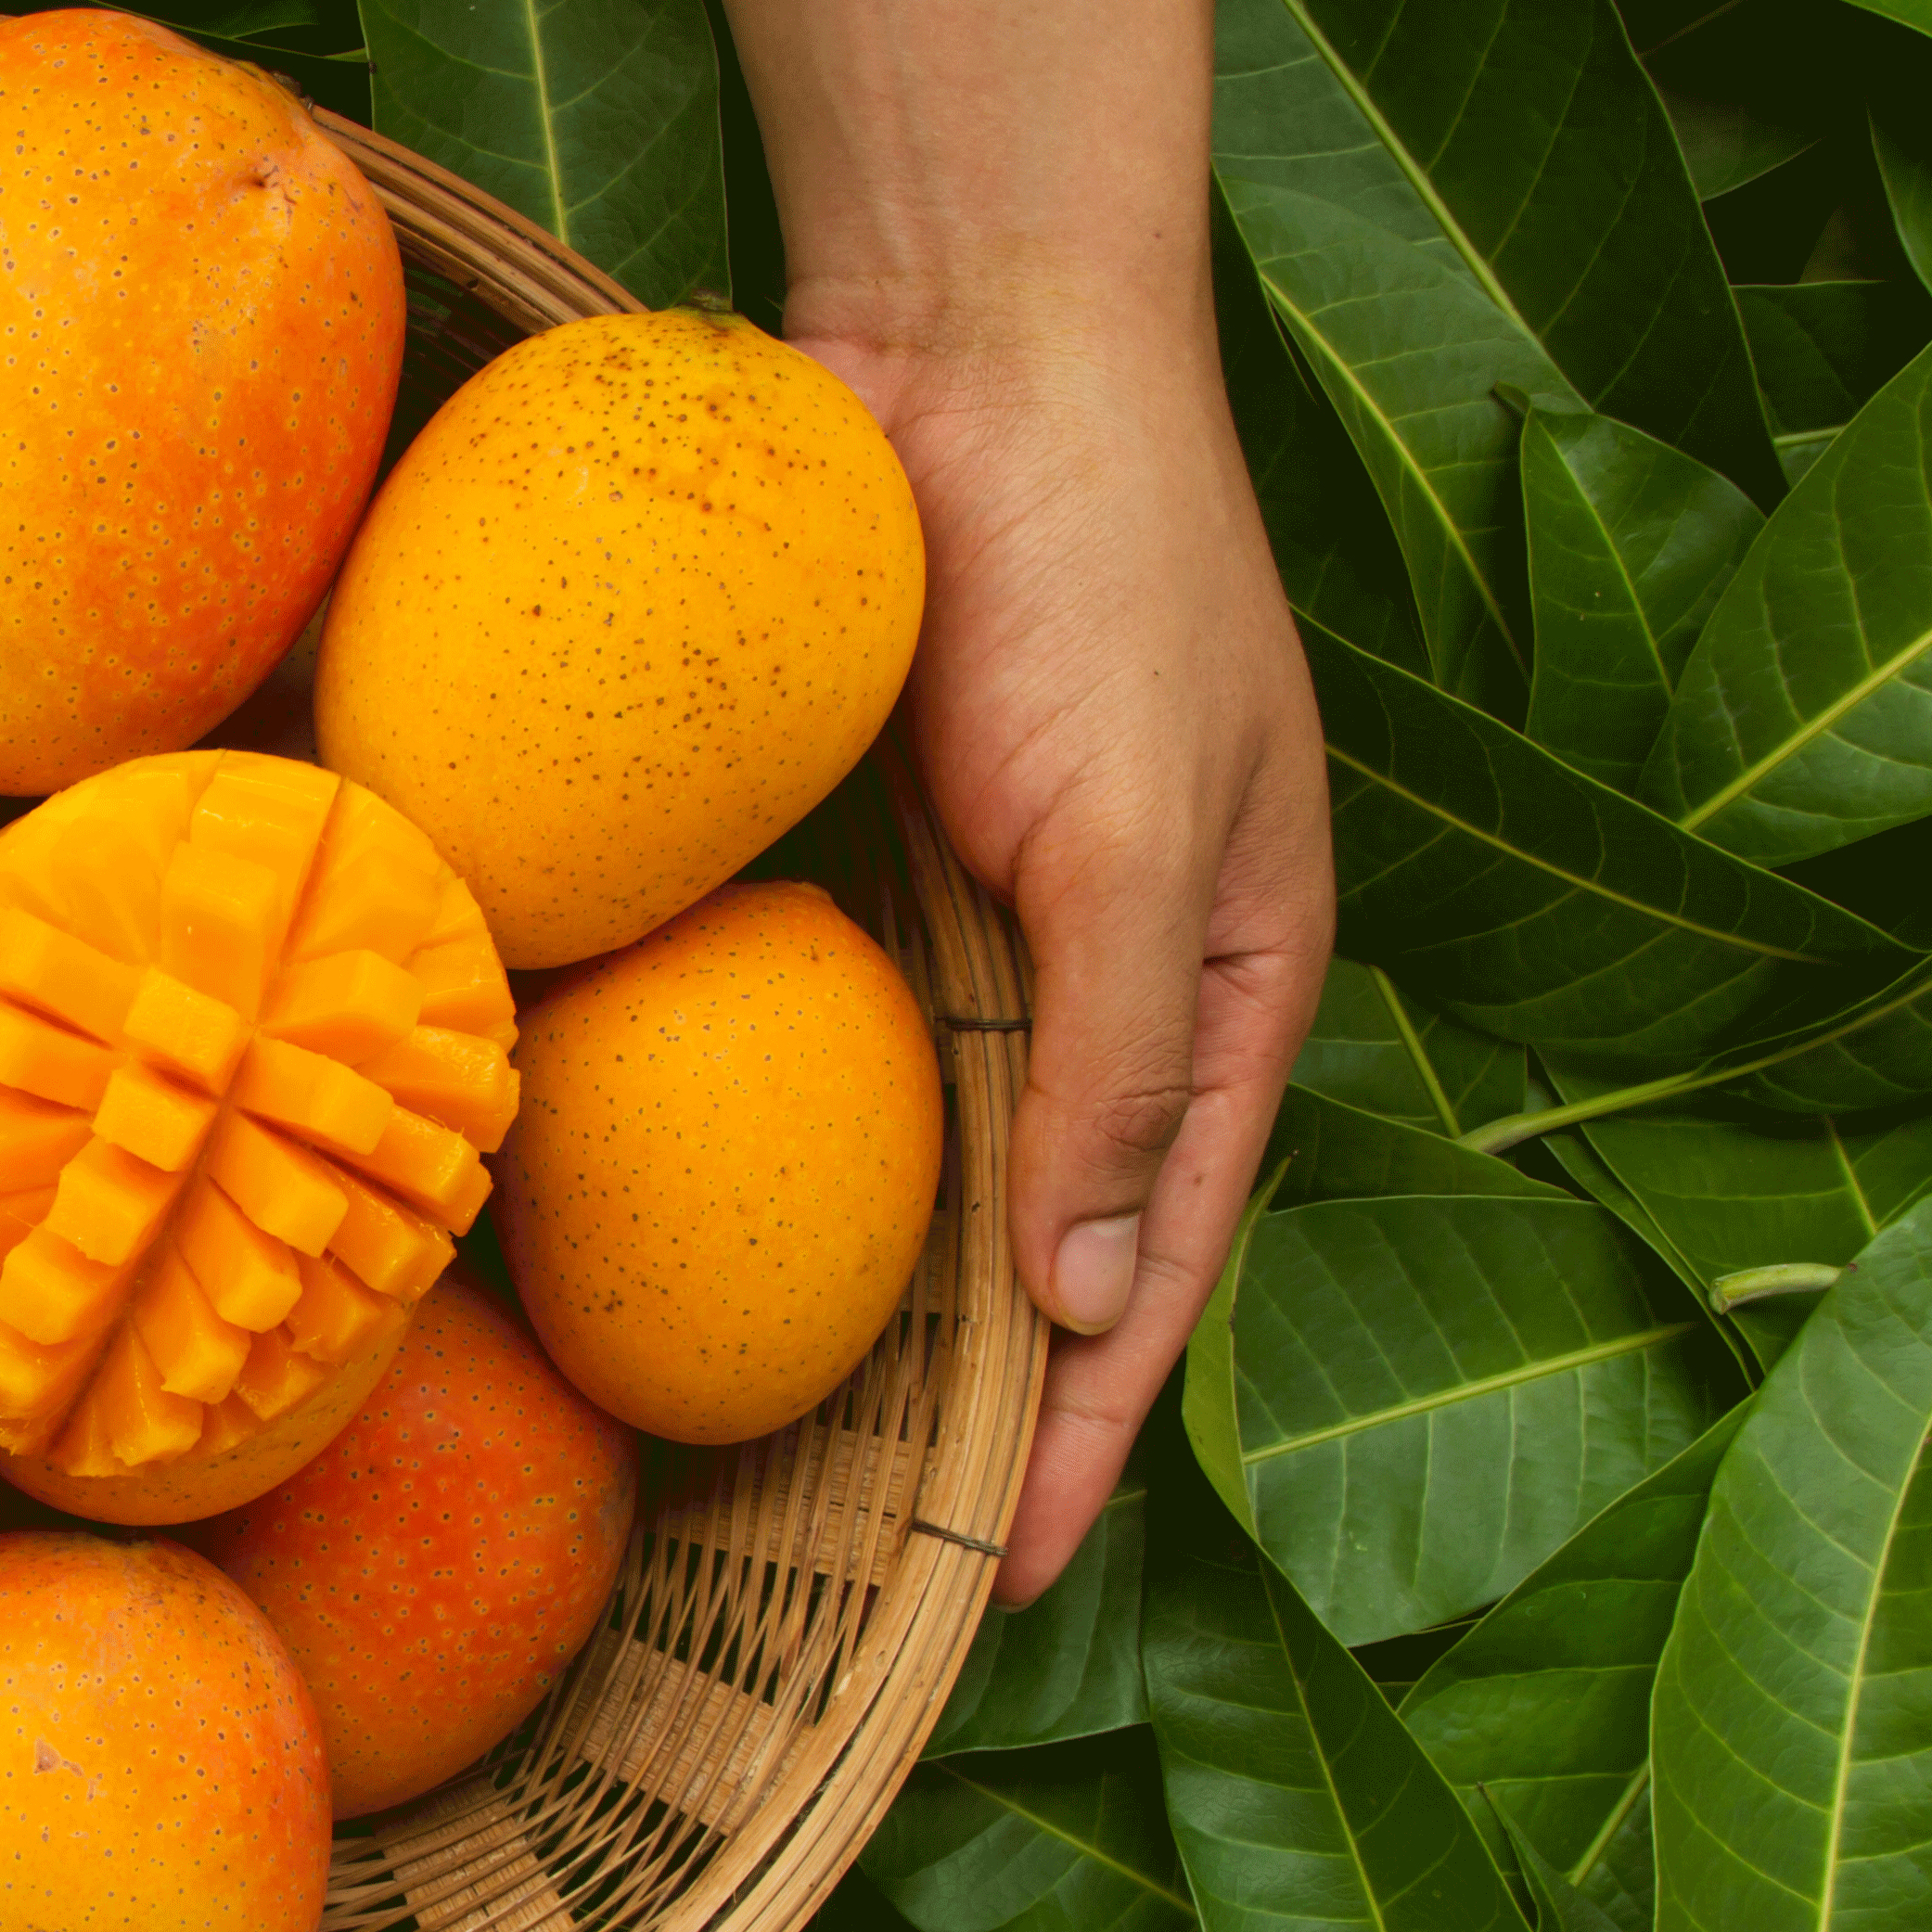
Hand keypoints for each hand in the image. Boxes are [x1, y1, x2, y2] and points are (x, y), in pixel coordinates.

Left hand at [791, 304, 1333, 1602]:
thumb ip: (1125, 1069)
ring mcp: (983, 931)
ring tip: (766, 1464)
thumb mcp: (1153, 832)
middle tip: (854, 1579)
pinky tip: (695, 1242)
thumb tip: (1078, 1312)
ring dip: (867, 1311)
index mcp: (1236, 992)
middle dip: (971, 1414)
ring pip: (924, 1173)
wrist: (968, 345)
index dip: (1081, 1434)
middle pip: (1040, 1253)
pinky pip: (827, 1050)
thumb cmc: (1102, 567)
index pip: (1155, 1271)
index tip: (994, 1586)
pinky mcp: (866, 867)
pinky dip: (781, 1155)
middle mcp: (1112, 987)